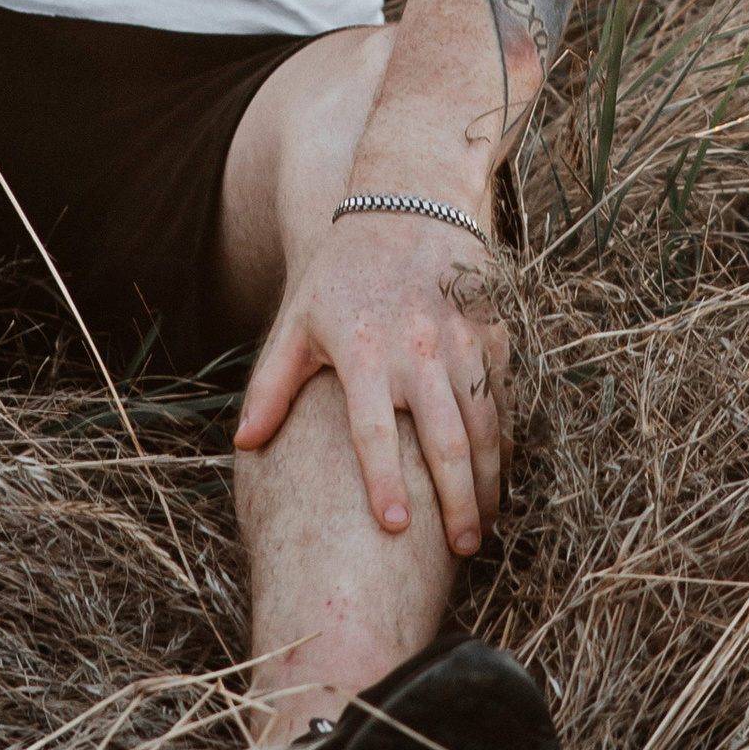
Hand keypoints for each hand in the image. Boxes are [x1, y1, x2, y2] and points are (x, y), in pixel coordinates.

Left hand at [234, 211, 509, 559]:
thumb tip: (244, 444)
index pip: (373, 429)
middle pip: (443, 438)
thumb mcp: (300, 319)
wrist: (410, 199)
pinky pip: (503, 397)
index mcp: (363, 350)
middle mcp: (416, 348)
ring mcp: (459, 341)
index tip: (393, 528)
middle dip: (455, 501)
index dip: (384, 480)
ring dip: (486, 480)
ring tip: (481, 527)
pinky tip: (499, 476)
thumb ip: (272, 384)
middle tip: (461, 549)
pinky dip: (504, 441)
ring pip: (482, 424)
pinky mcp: (490, 332)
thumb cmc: (345, 269)